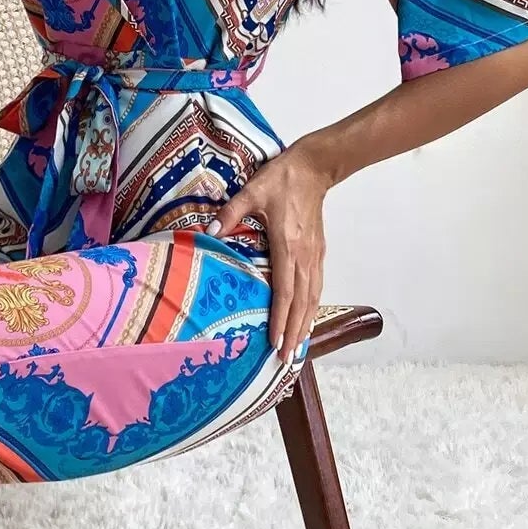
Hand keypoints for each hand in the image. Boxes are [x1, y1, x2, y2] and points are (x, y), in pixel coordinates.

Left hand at [207, 146, 332, 358]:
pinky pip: (316, 288)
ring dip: (305, 326)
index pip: (285, 291)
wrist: (313, 168)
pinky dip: (312, 309)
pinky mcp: (318, 253)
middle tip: (287, 359)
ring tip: (298, 349)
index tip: (275, 342)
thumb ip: (230, 214)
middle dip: (294, 334)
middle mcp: (304, 257)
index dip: (280, 319)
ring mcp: (314, 256)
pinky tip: (306, 321)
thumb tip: (208, 233)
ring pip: (312, 299)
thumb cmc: (281, 180)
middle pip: (301, 303)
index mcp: (287, 245)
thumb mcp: (251, 192)